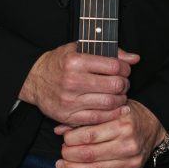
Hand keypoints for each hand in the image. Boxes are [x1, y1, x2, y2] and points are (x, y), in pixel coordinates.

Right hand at [18, 43, 138, 126]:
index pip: (114, 66)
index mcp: (75, 61)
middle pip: (114, 85)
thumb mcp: (78, 49)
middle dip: (125, 84)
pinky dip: (111, 114)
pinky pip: (97, 118)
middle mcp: (72, 81)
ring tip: (118, 95)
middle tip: (123, 83)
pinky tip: (114, 108)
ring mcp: (70, 100)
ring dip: (120, 99)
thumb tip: (134, 58)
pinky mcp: (67, 116)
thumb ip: (108, 52)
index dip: (125, 68)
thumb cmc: (59, 63)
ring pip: (109, 103)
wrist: (34, 80)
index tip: (124, 70)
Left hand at [53, 100, 165, 167]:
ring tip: (62, 166)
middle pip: (89, 155)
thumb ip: (85, 120)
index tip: (65, 139)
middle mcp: (128, 144)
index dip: (70, 140)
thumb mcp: (108, 111)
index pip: (88, 136)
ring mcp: (131, 162)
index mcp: (121, 125)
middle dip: (69, 155)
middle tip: (62, 153)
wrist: (151, 125)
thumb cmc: (126, 117)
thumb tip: (59, 130)